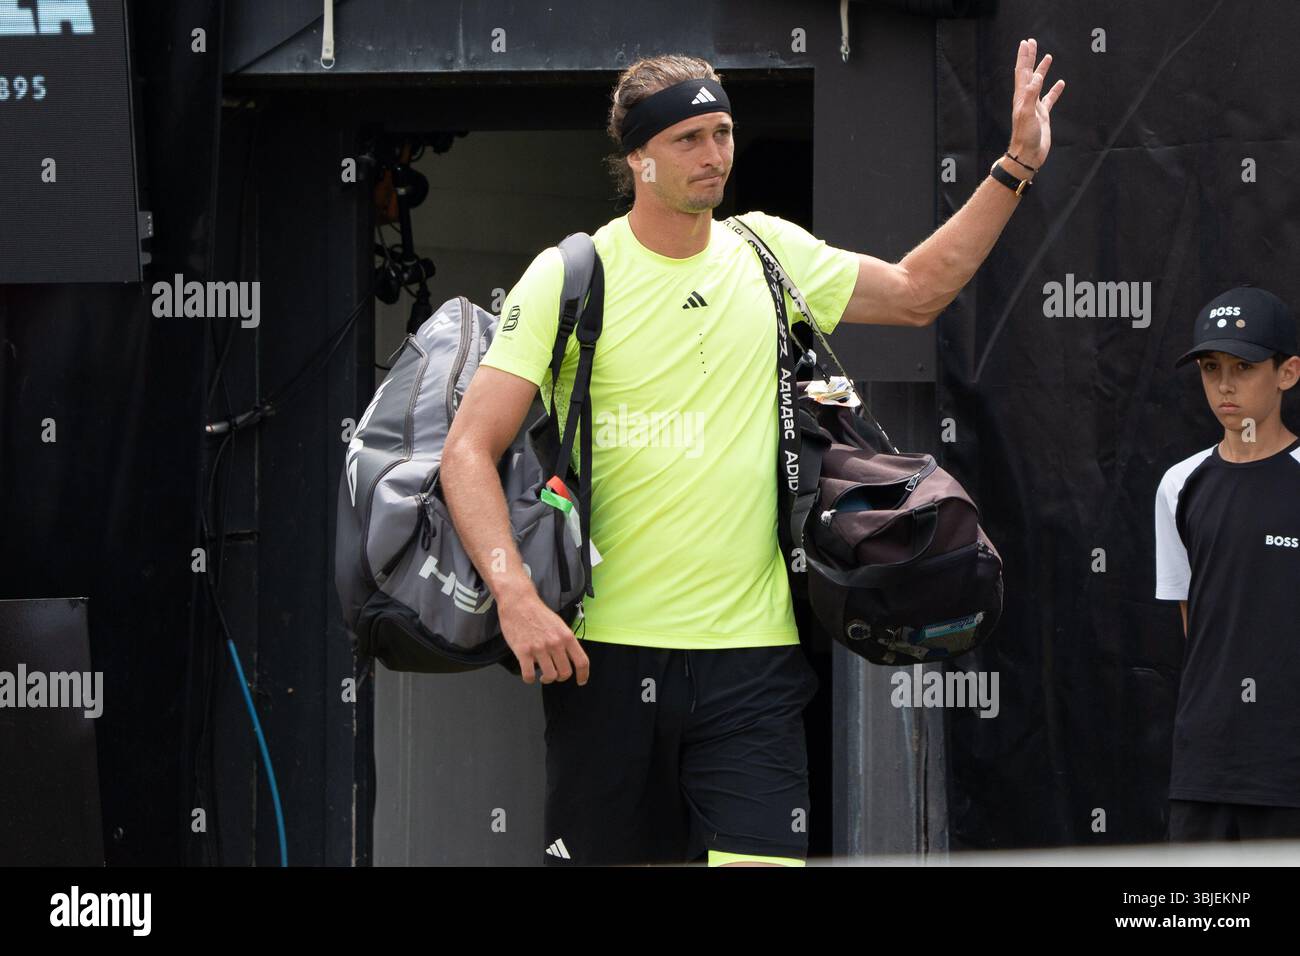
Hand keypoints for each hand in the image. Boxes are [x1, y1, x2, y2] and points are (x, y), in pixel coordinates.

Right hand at [498, 591, 589, 685]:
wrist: (518, 602)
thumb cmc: (538, 613)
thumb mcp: (559, 624)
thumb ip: (565, 640)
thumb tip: (570, 657)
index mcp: (566, 636)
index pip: (581, 661)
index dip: (583, 675)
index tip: (581, 681)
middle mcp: (555, 643)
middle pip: (565, 673)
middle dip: (561, 677)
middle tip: (555, 675)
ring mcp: (539, 648)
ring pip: (550, 676)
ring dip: (546, 679)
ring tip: (543, 675)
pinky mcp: (523, 651)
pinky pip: (529, 675)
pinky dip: (529, 679)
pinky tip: (529, 675)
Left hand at [1008, 38, 1064, 169]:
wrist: (1028, 156)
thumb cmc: (1025, 137)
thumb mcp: (1027, 114)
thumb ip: (1031, 95)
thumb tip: (1035, 77)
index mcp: (1021, 97)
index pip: (1022, 72)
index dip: (1024, 57)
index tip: (1026, 43)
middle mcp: (1026, 99)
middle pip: (1028, 73)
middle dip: (1030, 58)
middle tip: (1032, 43)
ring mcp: (1035, 107)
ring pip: (1039, 83)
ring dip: (1042, 70)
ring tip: (1047, 57)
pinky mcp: (1043, 115)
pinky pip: (1050, 99)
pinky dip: (1054, 90)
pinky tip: (1060, 83)